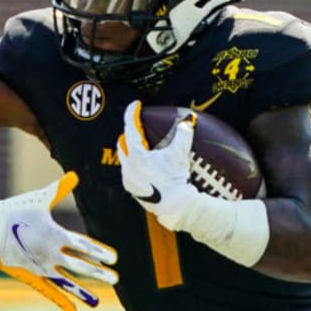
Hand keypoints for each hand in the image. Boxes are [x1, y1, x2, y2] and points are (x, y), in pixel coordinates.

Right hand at [0, 173, 118, 310]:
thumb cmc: (13, 211)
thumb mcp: (38, 200)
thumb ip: (58, 190)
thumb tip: (74, 175)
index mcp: (56, 235)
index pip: (84, 245)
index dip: (100, 252)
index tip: (114, 258)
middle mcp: (52, 253)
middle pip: (81, 266)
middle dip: (99, 273)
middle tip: (115, 278)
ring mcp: (41, 267)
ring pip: (67, 282)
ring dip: (83, 292)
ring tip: (97, 302)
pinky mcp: (30, 275)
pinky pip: (49, 290)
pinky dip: (62, 300)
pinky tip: (73, 310)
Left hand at [117, 100, 200, 229]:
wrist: (175, 206)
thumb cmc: (176, 179)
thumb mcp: (179, 155)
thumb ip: (183, 135)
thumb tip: (187, 122)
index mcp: (136, 155)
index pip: (130, 127)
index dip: (131, 113)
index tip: (135, 104)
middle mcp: (127, 166)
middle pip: (124, 143)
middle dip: (130, 133)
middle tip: (139, 126)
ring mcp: (127, 179)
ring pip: (125, 158)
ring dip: (132, 150)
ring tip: (143, 145)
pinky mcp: (131, 189)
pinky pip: (128, 171)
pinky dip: (134, 164)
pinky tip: (144, 165)